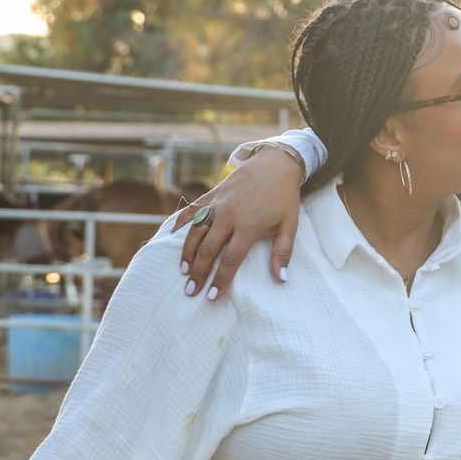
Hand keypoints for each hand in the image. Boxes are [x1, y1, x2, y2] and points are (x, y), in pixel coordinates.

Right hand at [172, 150, 304, 298]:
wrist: (276, 163)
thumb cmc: (284, 197)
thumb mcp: (290, 225)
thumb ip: (283, 253)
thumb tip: (281, 279)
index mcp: (248, 226)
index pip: (230, 260)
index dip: (220, 280)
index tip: (211, 296)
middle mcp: (229, 216)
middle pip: (208, 249)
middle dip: (198, 272)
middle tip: (190, 291)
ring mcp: (218, 204)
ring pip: (196, 231)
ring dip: (187, 252)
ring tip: (182, 271)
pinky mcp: (212, 194)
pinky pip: (191, 209)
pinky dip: (180, 221)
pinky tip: (170, 234)